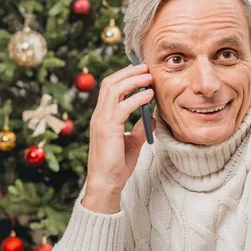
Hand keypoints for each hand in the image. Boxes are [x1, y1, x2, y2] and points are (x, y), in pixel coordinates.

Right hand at [82, 63, 155, 213]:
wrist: (106, 184)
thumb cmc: (117, 166)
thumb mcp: (133, 143)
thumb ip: (140, 128)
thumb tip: (152, 115)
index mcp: (102, 117)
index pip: (110, 88)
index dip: (124, 76)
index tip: (140, 71)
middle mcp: (99, 116)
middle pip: (110, 83)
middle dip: (128, 72)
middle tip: (145, 67)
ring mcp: (101, 121)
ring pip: (113, 90)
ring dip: (132, 80)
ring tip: (148, 76)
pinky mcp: (107, 129)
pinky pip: (122, 107)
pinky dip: (136, 98)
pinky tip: (149, 95)